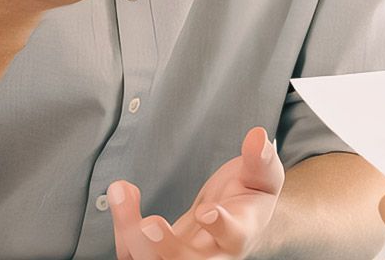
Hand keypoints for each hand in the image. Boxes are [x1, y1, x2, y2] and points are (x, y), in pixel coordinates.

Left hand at [109, 126, 284, 259]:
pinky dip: (123, 227)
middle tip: (148, 225)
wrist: (238, 216)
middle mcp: (211, 255)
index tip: (206, 211)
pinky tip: (124, 192)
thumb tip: (257, 136)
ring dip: (130, 235)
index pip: (234, 238)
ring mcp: (183, 256)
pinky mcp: (160, 252)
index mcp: (240, 234)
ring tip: (122, 191)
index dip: (220, 228)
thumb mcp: (263, 175)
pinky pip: (133, 252)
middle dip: (165, 249)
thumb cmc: (251, 194)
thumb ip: (260, 159)